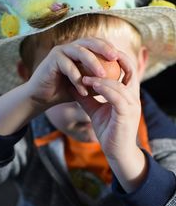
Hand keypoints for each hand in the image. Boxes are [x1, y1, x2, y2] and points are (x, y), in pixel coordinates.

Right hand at [27, 37, 118, 109]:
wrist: (42, 97)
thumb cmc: (65, 90)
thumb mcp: (86, 85)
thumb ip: (98, 80)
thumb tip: (119, 81)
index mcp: (79, 50)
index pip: (97, 44)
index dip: (110, 48)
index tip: (122, 59)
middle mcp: (70, 47)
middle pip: (90, 41)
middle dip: (104, 48)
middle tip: (115, 58)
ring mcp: (60, 51)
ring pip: (79, 51)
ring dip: (92, 63)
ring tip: (102, 76)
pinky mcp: (51, 59)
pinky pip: (67, 66)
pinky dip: (77, 79)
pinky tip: (84, 91)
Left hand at [74, 50, 146, 191]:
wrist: (116, 152)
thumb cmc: (109, 131)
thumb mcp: (95, 110)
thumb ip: (87, 98)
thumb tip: (73, 86)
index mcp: (128, 95)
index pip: (127, 71)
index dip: (117, 59)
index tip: (98, 53)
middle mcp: (133, 97)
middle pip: (130, 70)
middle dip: (116, 58)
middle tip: (97, 53)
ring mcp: (132, 106)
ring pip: (119, 84)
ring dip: (101, 77)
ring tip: (85, 74)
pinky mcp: (127, 114)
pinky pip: (116, 97)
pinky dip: (104, 89)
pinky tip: (91, 84)